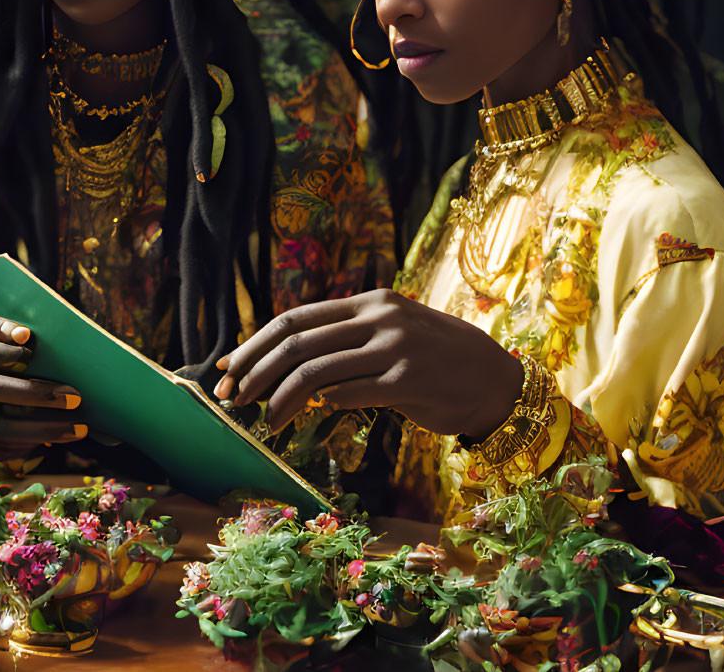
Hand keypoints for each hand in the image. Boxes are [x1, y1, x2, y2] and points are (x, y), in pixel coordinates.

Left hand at [213, 289, 524, 436]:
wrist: (496, 380)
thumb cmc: (438, 361)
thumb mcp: (393, 332)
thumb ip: (349, 340)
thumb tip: (291, 365)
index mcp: (371, 303)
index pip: (296, 318)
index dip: (255, 344)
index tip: (227, 368)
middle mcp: (380, 319)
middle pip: (297, 342)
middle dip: (254, 371)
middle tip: (230, 397)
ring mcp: (395, 348)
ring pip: (316, 371)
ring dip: (280, 400)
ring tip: (265, 422)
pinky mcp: (408, 382)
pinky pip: (351, 394)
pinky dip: (325, 406)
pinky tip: (312, 419)